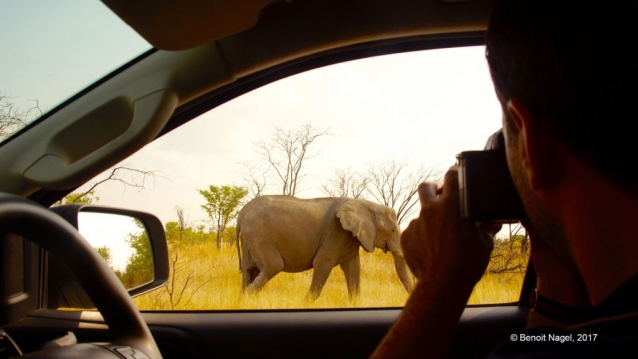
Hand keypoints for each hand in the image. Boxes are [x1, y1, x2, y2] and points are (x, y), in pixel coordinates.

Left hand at [400, 167, 494, 287]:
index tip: (457, 175)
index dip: (455, 173)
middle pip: (425, 186)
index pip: (451, 176)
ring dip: (430, 219)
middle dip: (433, 188)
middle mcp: (430, 210)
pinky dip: (422, 236)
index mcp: (452, 205)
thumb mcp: (484, 242)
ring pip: (421, 213)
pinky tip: (432, 249)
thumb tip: (495, 220)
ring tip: (442, 237)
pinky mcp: (405, 237)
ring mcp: (415, 223)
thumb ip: (487, 226)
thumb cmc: (468, 263)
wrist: (443, 284)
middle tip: (441, 195)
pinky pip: (414, 231)